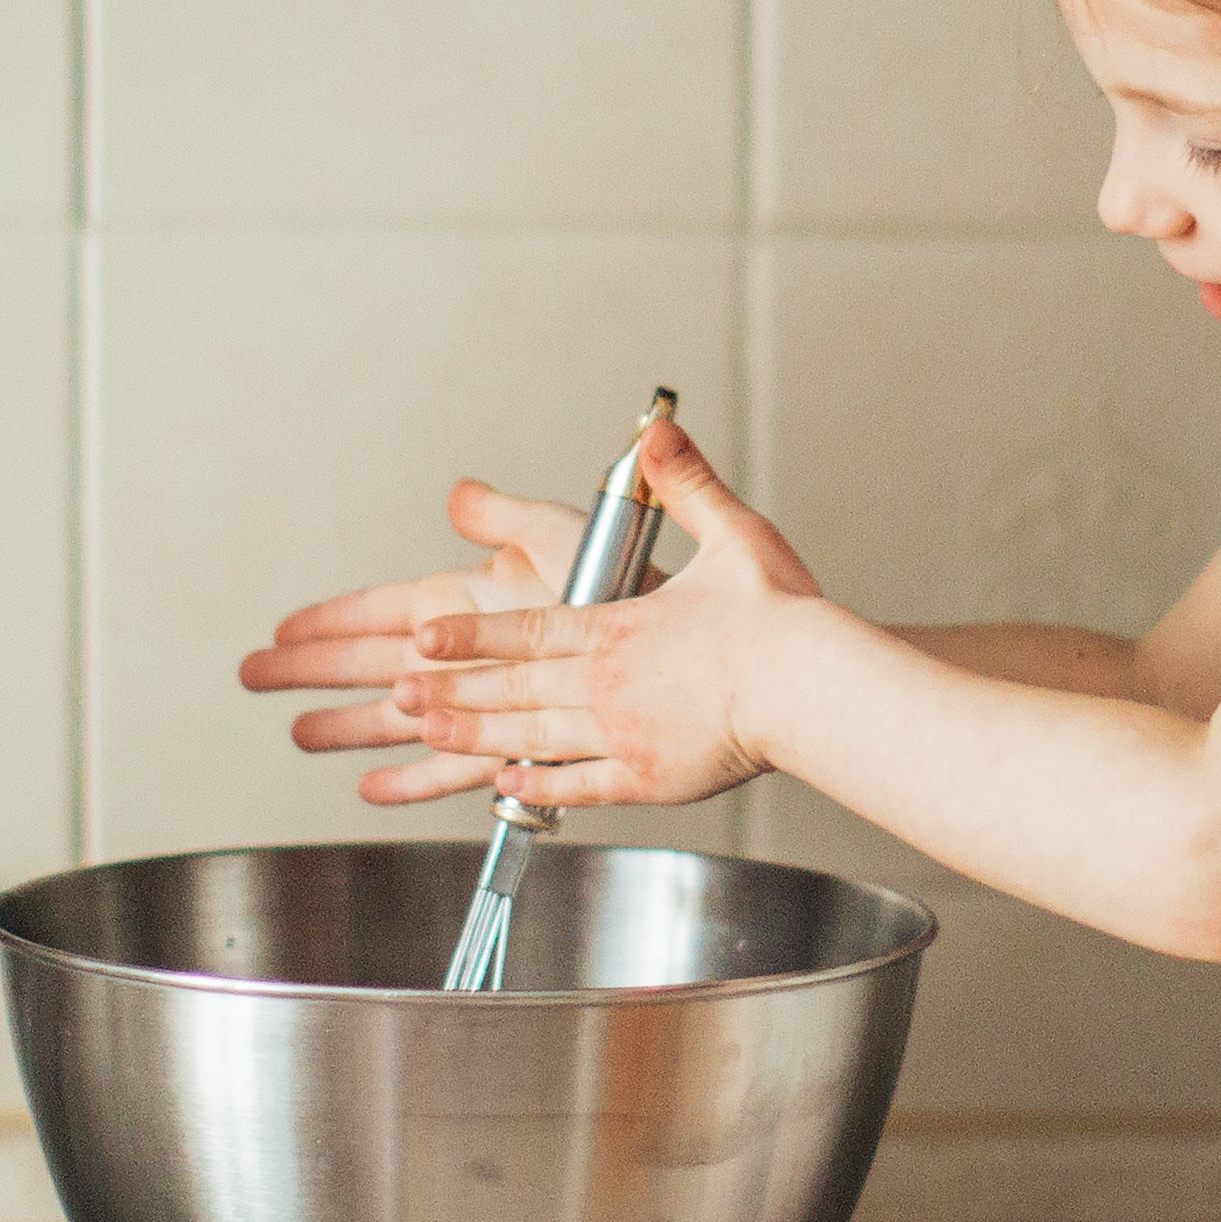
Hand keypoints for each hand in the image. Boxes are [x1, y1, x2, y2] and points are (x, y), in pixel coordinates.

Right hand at [238, 469, 612, 808]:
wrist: (665, 646)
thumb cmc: (625, 584)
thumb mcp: (555, 534)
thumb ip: (501, 517)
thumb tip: (458, 495)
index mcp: (466, 602)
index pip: (379, 611)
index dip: (330, 619)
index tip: (285, 626)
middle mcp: (466, 653)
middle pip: (369, 663)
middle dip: (311, 669)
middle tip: (254, 673)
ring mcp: (483, 700)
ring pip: (398, 717)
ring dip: (347, 726)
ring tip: (299, 733)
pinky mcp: (509, 744)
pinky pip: (450, 768)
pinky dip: (412, 779)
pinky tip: (372, 787)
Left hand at [386, 421, 826, 812]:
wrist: (820, 689)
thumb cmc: (785, 618)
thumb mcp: (735, 535)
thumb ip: (688, 484)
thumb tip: (656, 435)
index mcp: (623, 626)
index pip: (530, 629)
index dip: (472, 634)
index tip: (423, 635)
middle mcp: (611, 683)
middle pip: (516, 687)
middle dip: (454, 688)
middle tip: (400, 692)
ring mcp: (625, 735)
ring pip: (532, 737)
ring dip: (476, 734)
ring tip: (428, 732)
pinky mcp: (649, 778)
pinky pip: (578, 786)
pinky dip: (537, 786)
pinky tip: (505, 786)